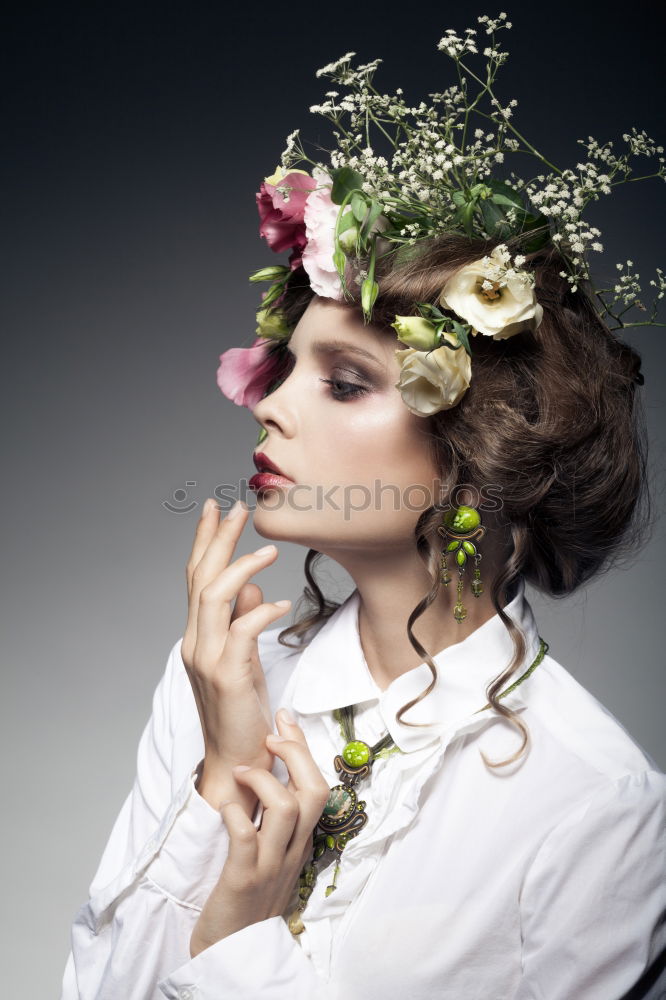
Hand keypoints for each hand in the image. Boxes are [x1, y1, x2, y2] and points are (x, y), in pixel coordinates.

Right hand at [182, 498, 291, 814]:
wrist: (236, 761)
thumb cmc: (242, 711)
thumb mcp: (245, 658)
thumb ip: (242, 621)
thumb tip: (253, 586)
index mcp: (197, 636)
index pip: (196, 578)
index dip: (205, 541)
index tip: (216, 509)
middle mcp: (195, 643)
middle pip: (200, 578)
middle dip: (218, 539)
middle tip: (237, 508)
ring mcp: (207, 660)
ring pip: (213, 598)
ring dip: (240, 567)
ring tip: (267, 549)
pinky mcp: (226, 677)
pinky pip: (241, 632)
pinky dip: (260, 612)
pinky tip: (279, 602)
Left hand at [189, 709, 329, 956]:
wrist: (230, 956)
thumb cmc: (244, 901)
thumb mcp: (270, 858)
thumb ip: (273, 824)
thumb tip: (266, 780)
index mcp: (299, 843)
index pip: (318, 787)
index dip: (304, 748)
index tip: (285, 719)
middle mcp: (292, 851)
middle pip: (314, 790)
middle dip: (294, 753)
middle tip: (269, 736)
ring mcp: (271, 865)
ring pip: (287, 808)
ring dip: (262, 779)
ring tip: (240, 771)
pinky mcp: (243, 879)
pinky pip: (246, 837)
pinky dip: (235, 812)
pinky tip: (225, 806)